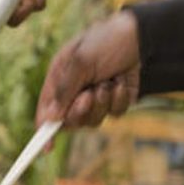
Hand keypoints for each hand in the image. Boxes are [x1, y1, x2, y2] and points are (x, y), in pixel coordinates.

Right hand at [37, 10, 140, 127]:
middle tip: (89, 95)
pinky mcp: (115, 101)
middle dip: (81, 110)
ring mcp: (96, 98)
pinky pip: (114, 114)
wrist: (139, 36)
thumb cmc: (104, 41)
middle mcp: (75, 91)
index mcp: (59, 78)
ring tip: (107, 82)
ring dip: (102, 103)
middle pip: (70, 120)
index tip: (46, 148)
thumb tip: (50, 118)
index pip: (46, 109)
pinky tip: (120, 82)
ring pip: (93, 121)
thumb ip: (65, 89)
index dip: (44, 129)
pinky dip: (119, 100)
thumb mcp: (80, 61)